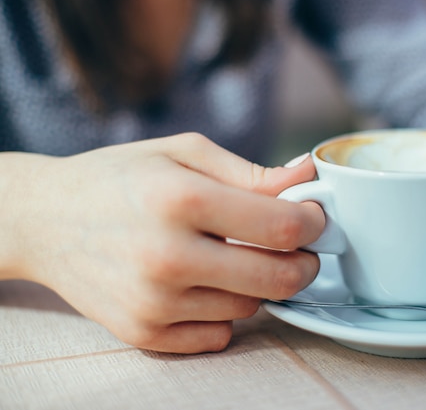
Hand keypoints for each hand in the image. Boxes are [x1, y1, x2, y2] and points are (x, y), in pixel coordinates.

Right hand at [0, 133, 324, 352]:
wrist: (47, 220)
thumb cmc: (120, 178)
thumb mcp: (183, 154)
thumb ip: (252, 171)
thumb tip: (308, 174)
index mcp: (180, 200)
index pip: (281, 226)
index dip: (313, 222)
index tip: (314, 217)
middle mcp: (167, 256)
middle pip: (277, 278)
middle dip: (303, 264)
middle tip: (298, 249)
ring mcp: (153, 302)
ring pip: (251, 308)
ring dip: (256, 284)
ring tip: (230, 256)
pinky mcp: (143, 333)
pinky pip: (219, 336)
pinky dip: (224, 313)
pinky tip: (204, 284)